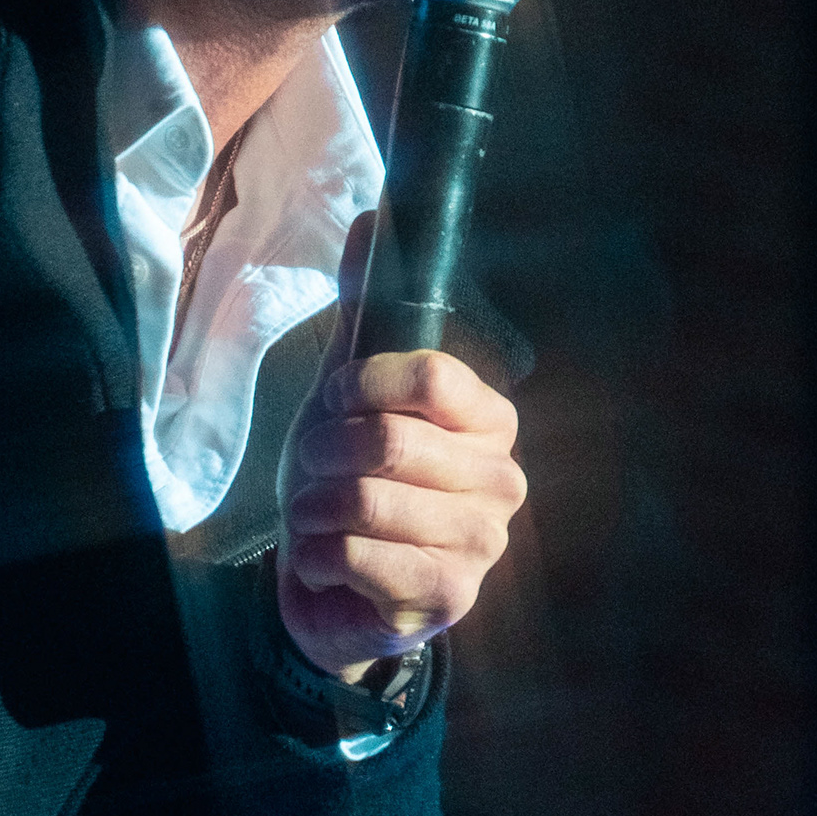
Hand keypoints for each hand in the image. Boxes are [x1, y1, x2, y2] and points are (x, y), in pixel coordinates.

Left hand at [278, 218, 526, 681]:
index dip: (359, 385)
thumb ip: (368, 312)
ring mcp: (482, 545)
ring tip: (318, 516)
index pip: (429, 375)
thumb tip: (375, 216)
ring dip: (312, 507)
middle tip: (316, 470)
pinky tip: (325, 560)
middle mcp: (504, 481)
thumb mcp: (348, 394)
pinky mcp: (449, 599)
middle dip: (323, 453)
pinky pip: (354, 556)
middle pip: (389, 439)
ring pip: (364, 499)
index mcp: (491, 421)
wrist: (329, 585)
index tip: (334, 402)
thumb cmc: (348, 482)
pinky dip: (315, 554)